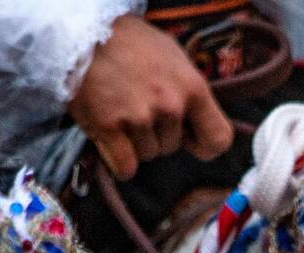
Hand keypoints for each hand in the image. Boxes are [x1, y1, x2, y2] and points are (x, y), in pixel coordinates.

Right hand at [67, 15, 231, 179]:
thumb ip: (189, 90)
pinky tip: (112, 142)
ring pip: (147, 155)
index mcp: (193, 88)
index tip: (191, 143)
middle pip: (172, 147)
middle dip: (157, 136)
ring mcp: (139, 117)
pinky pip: (125, 166)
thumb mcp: (174, 58)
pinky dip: (119, 163)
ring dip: (134, 143)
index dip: (205, 146)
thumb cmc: (131, 44)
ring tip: (120, 112)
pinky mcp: (108, 127)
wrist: (84, 34)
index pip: (218, 138)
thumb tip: (198, 119)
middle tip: (137, 110)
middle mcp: (170, 106)